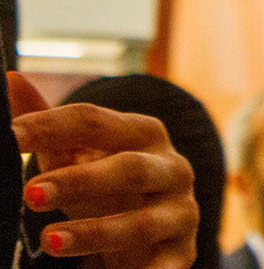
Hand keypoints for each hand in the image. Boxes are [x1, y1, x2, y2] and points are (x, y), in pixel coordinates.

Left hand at [11, 73, 196, 268]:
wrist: (153, 233)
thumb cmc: (109, 188)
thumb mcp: (78, 156)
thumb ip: (50, 124)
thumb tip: (9, 79)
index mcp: (143, 134)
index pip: (96, 123)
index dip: (51, 127)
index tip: (9, 136)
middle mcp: (170, 167)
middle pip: (127, 168)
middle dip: (79, 180)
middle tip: (29, 193)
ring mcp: (179, 210)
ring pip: (142, 221)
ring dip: (95, 231)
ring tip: (49, 241)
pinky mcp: (181, 252)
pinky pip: (167, 264)